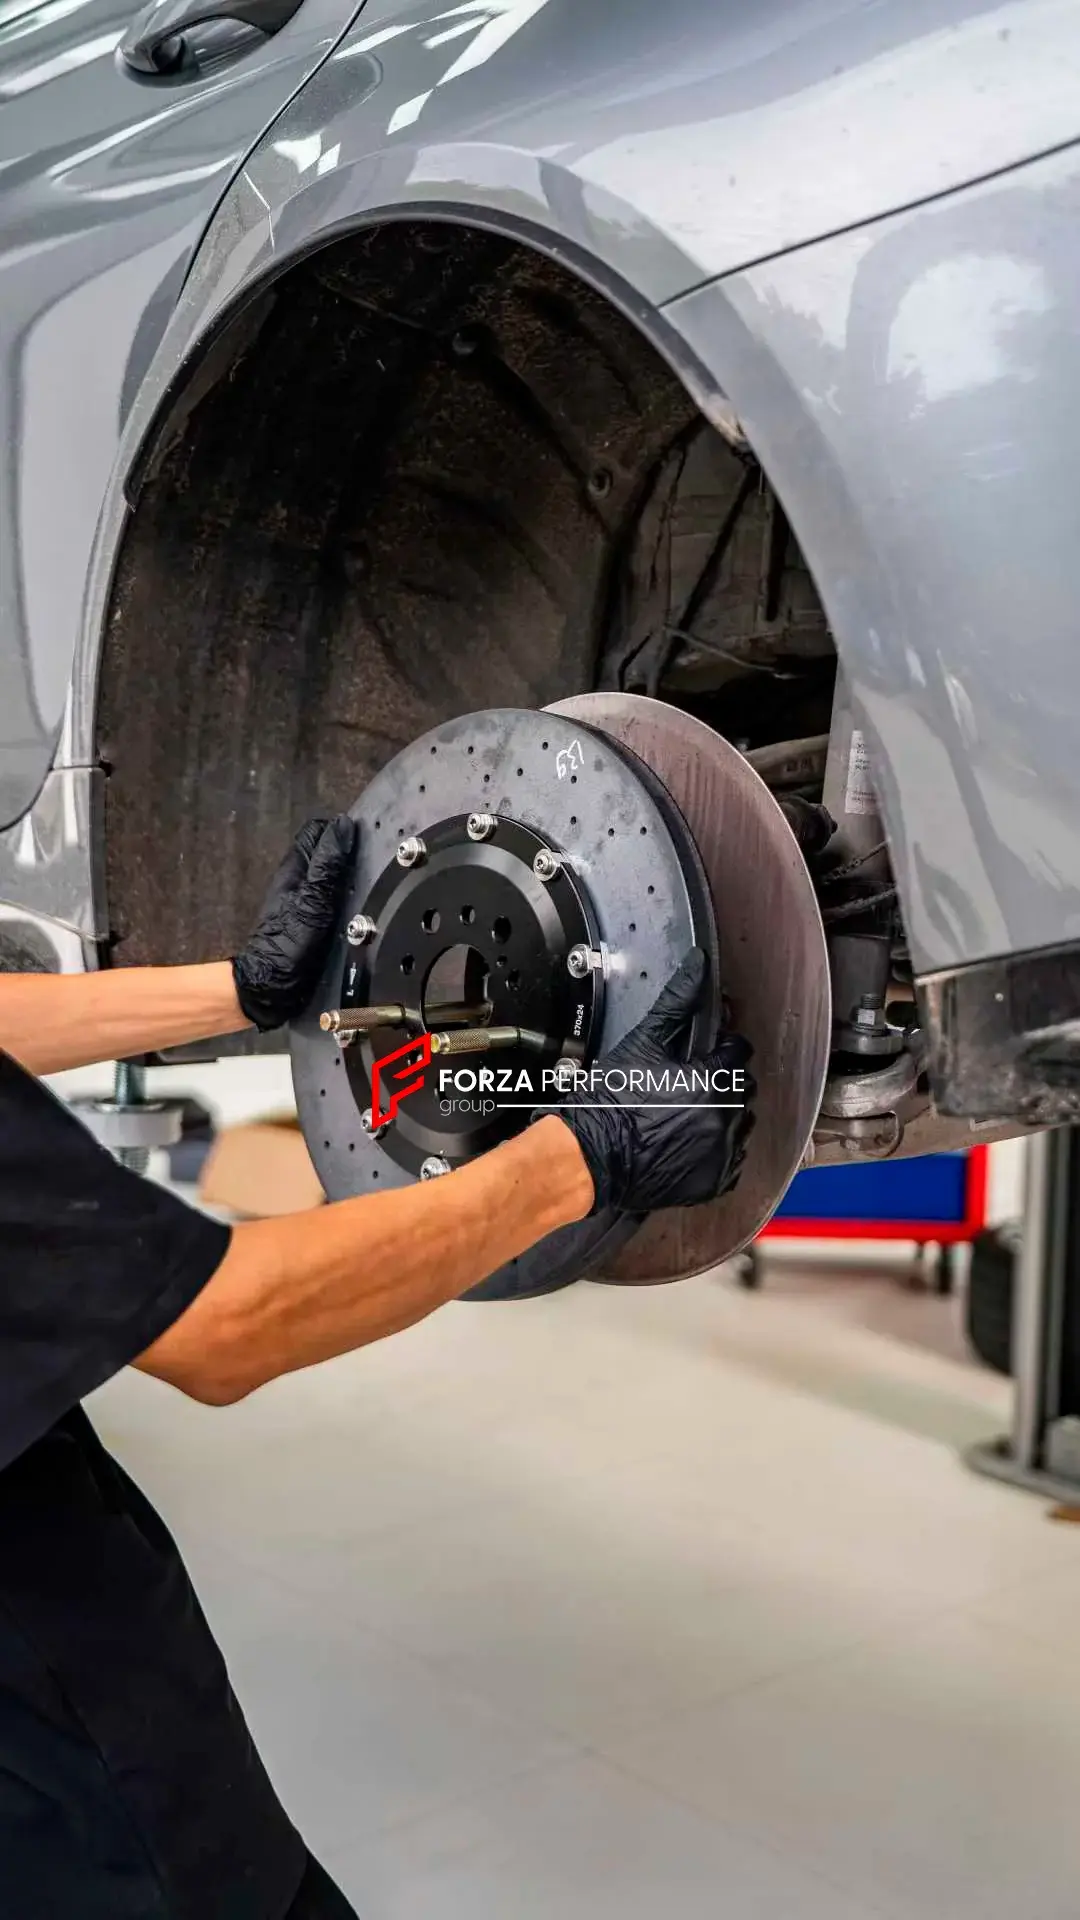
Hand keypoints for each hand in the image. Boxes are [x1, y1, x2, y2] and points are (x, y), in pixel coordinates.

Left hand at [233, 815, 356, 1030]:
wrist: (273, 988)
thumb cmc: (287, 945)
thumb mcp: (313, 901)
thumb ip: (328, 865)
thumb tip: (342, 826)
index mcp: (296, 868)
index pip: (317, 831)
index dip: (340, 828)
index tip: (366, 835)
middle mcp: (300, 881)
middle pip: (326, 852)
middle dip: (348, 849)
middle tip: (376, 859)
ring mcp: (305, 901)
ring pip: (331, 876)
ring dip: (350, 874)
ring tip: (374, 881)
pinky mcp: (313, 920)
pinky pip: (333, 898)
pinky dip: (348, 896)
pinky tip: (363, 906)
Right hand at [537, 948, 753, 1213]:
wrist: (589, 1156)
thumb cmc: (610, 1102)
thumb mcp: (643, 1042)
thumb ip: (677, 1002)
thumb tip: (698, 965)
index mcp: (713, 1082)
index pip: (739, 1052)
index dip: (721, 1048)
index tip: (705, 1054)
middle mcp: (724, 1120)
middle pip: (743, 1088)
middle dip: (723, 1081)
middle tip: (690, 1083)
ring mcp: (720, 1154)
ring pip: (741, 1123)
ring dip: (723, 1115)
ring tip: (686, 1113)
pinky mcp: (713, 1181)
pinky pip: (732, 1160)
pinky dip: (717, 1150)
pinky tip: (688, 1141)